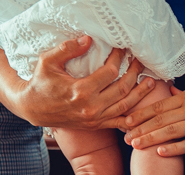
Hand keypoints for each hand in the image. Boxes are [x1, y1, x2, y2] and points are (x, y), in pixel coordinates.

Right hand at [16, 38, 155, 128]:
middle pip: (122, 88)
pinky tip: (143, 112)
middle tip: (140, 61)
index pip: (110, 72)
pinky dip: (133, 119)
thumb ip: (68, 49)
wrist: (33, 109)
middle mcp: (91, 107)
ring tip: (150, 82)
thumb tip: (88, 40)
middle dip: (134, 73)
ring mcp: (95, 118)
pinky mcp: (96, 125)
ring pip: (125, 106)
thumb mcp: (48, 62)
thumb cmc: (40, 83)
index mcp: (81, 91)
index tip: (122, 49)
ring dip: (140, 94)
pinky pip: (119, 123)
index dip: (119, 59)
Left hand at [121, 82, 184, 156]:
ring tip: (136, 145)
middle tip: (124, 136)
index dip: (141, 113)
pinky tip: (161, 152)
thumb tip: (169, 92)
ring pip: (171, 131)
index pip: (159, 105)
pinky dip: (174, 148)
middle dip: (140, 128)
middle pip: (160, 119)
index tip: (126, 120)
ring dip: (151, 138)